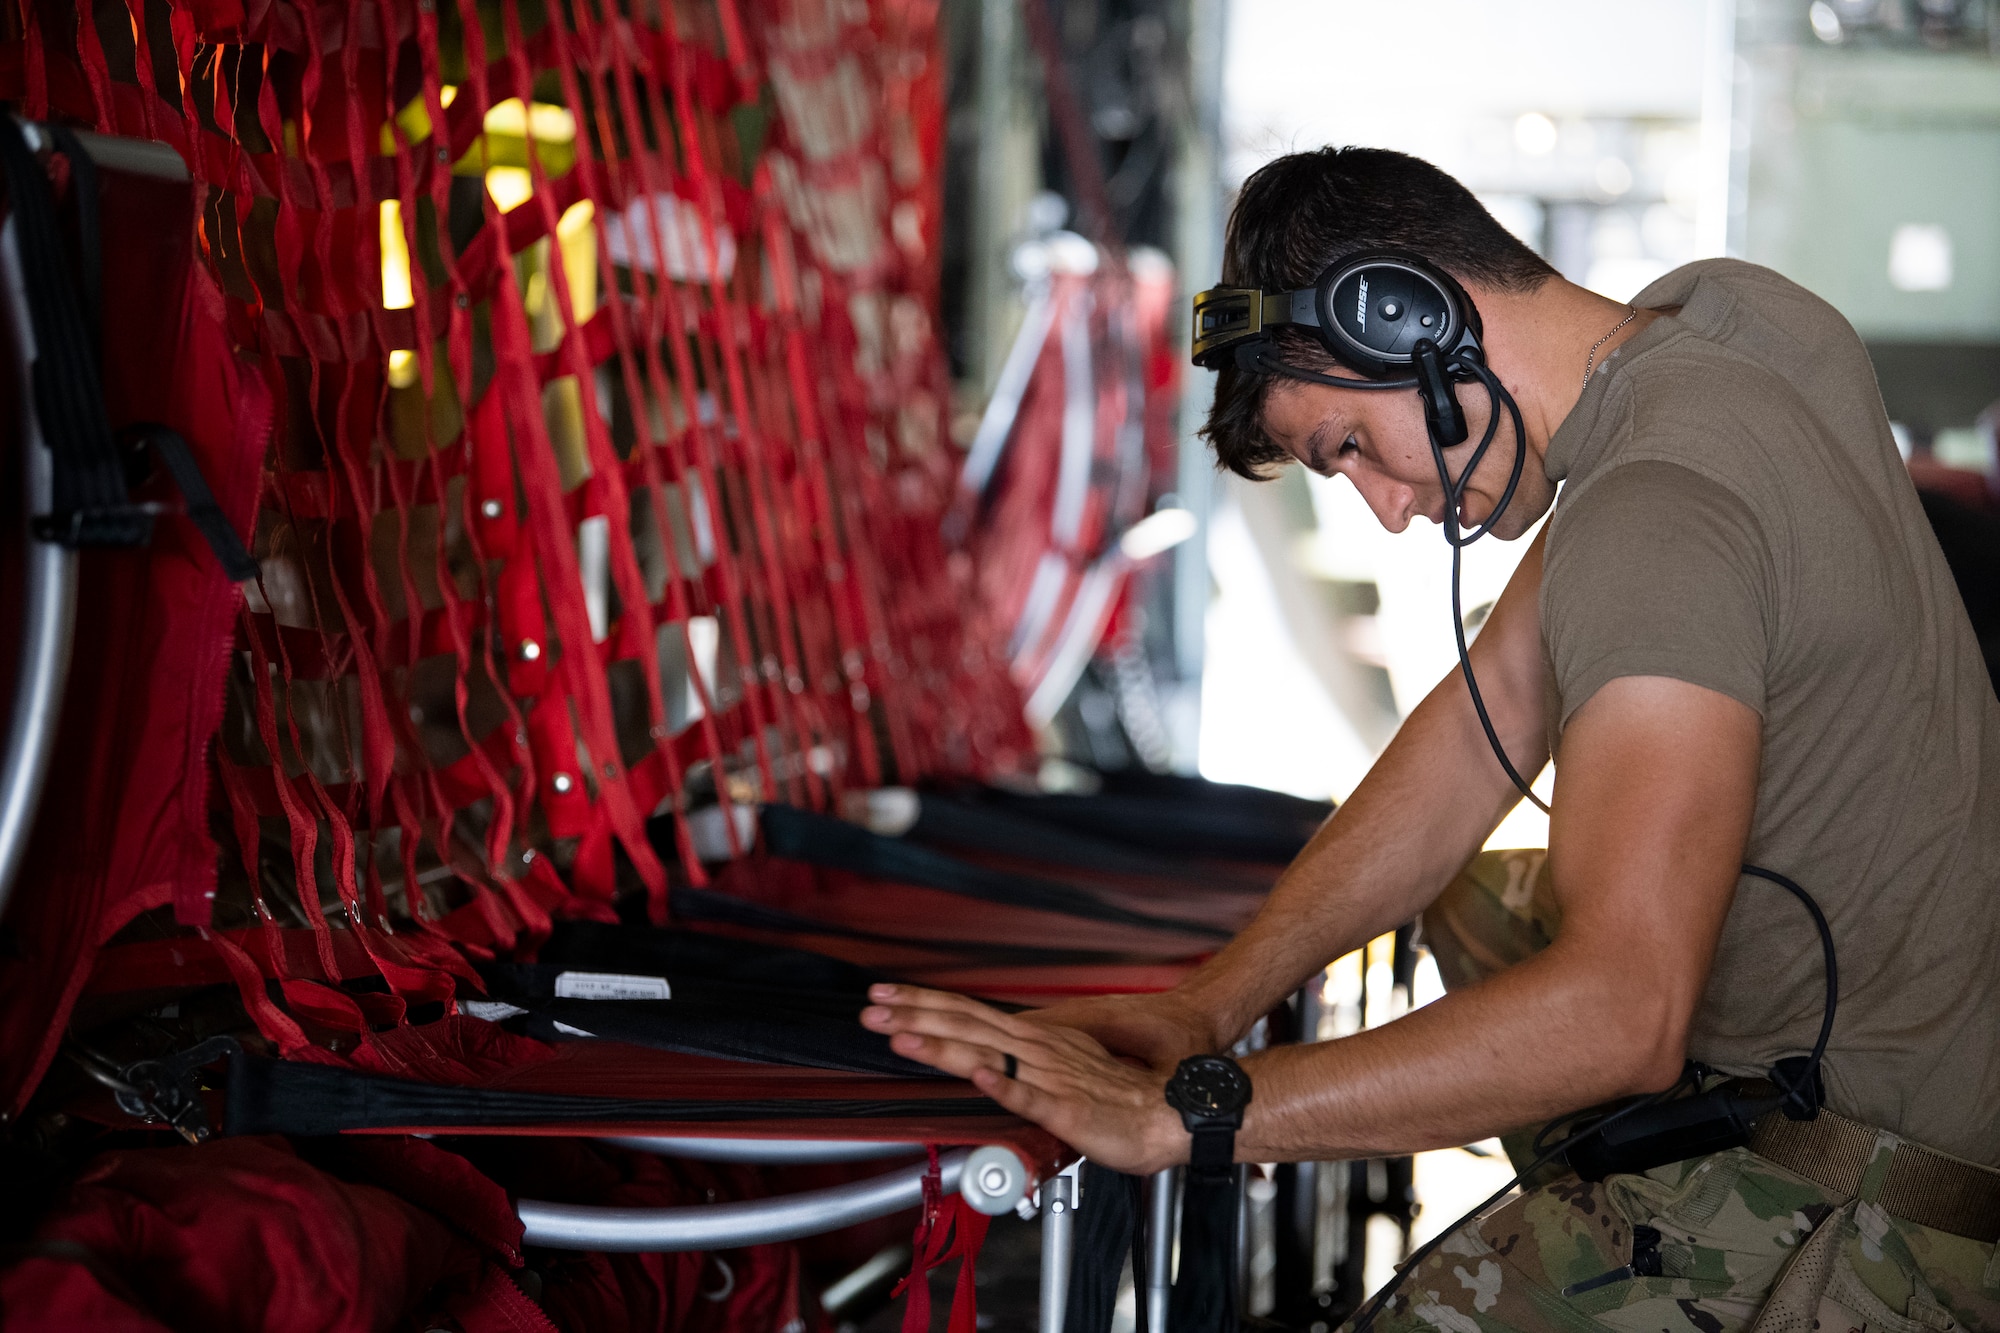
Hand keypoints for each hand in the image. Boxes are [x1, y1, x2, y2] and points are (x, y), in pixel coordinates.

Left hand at [862, 984, 1189, 1173]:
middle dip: (916, 1015)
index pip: (971, 1015)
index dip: (926, 1004)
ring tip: (904, 1037)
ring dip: (946, 1045)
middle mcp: (1040, 1049)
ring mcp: (1053, 1077)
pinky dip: (1007, 1084)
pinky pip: (1034, 1096)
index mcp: (1037, 1039)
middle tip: (870, 1007)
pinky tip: (981, 1075)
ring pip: (990, 1056)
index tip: (886, 996)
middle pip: (968, 1025)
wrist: (1171, 1113)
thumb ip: (1021, 1069)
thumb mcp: (1061, 1073)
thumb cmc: (1120, 1098)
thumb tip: (984, 1064)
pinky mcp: (1070, 1110)